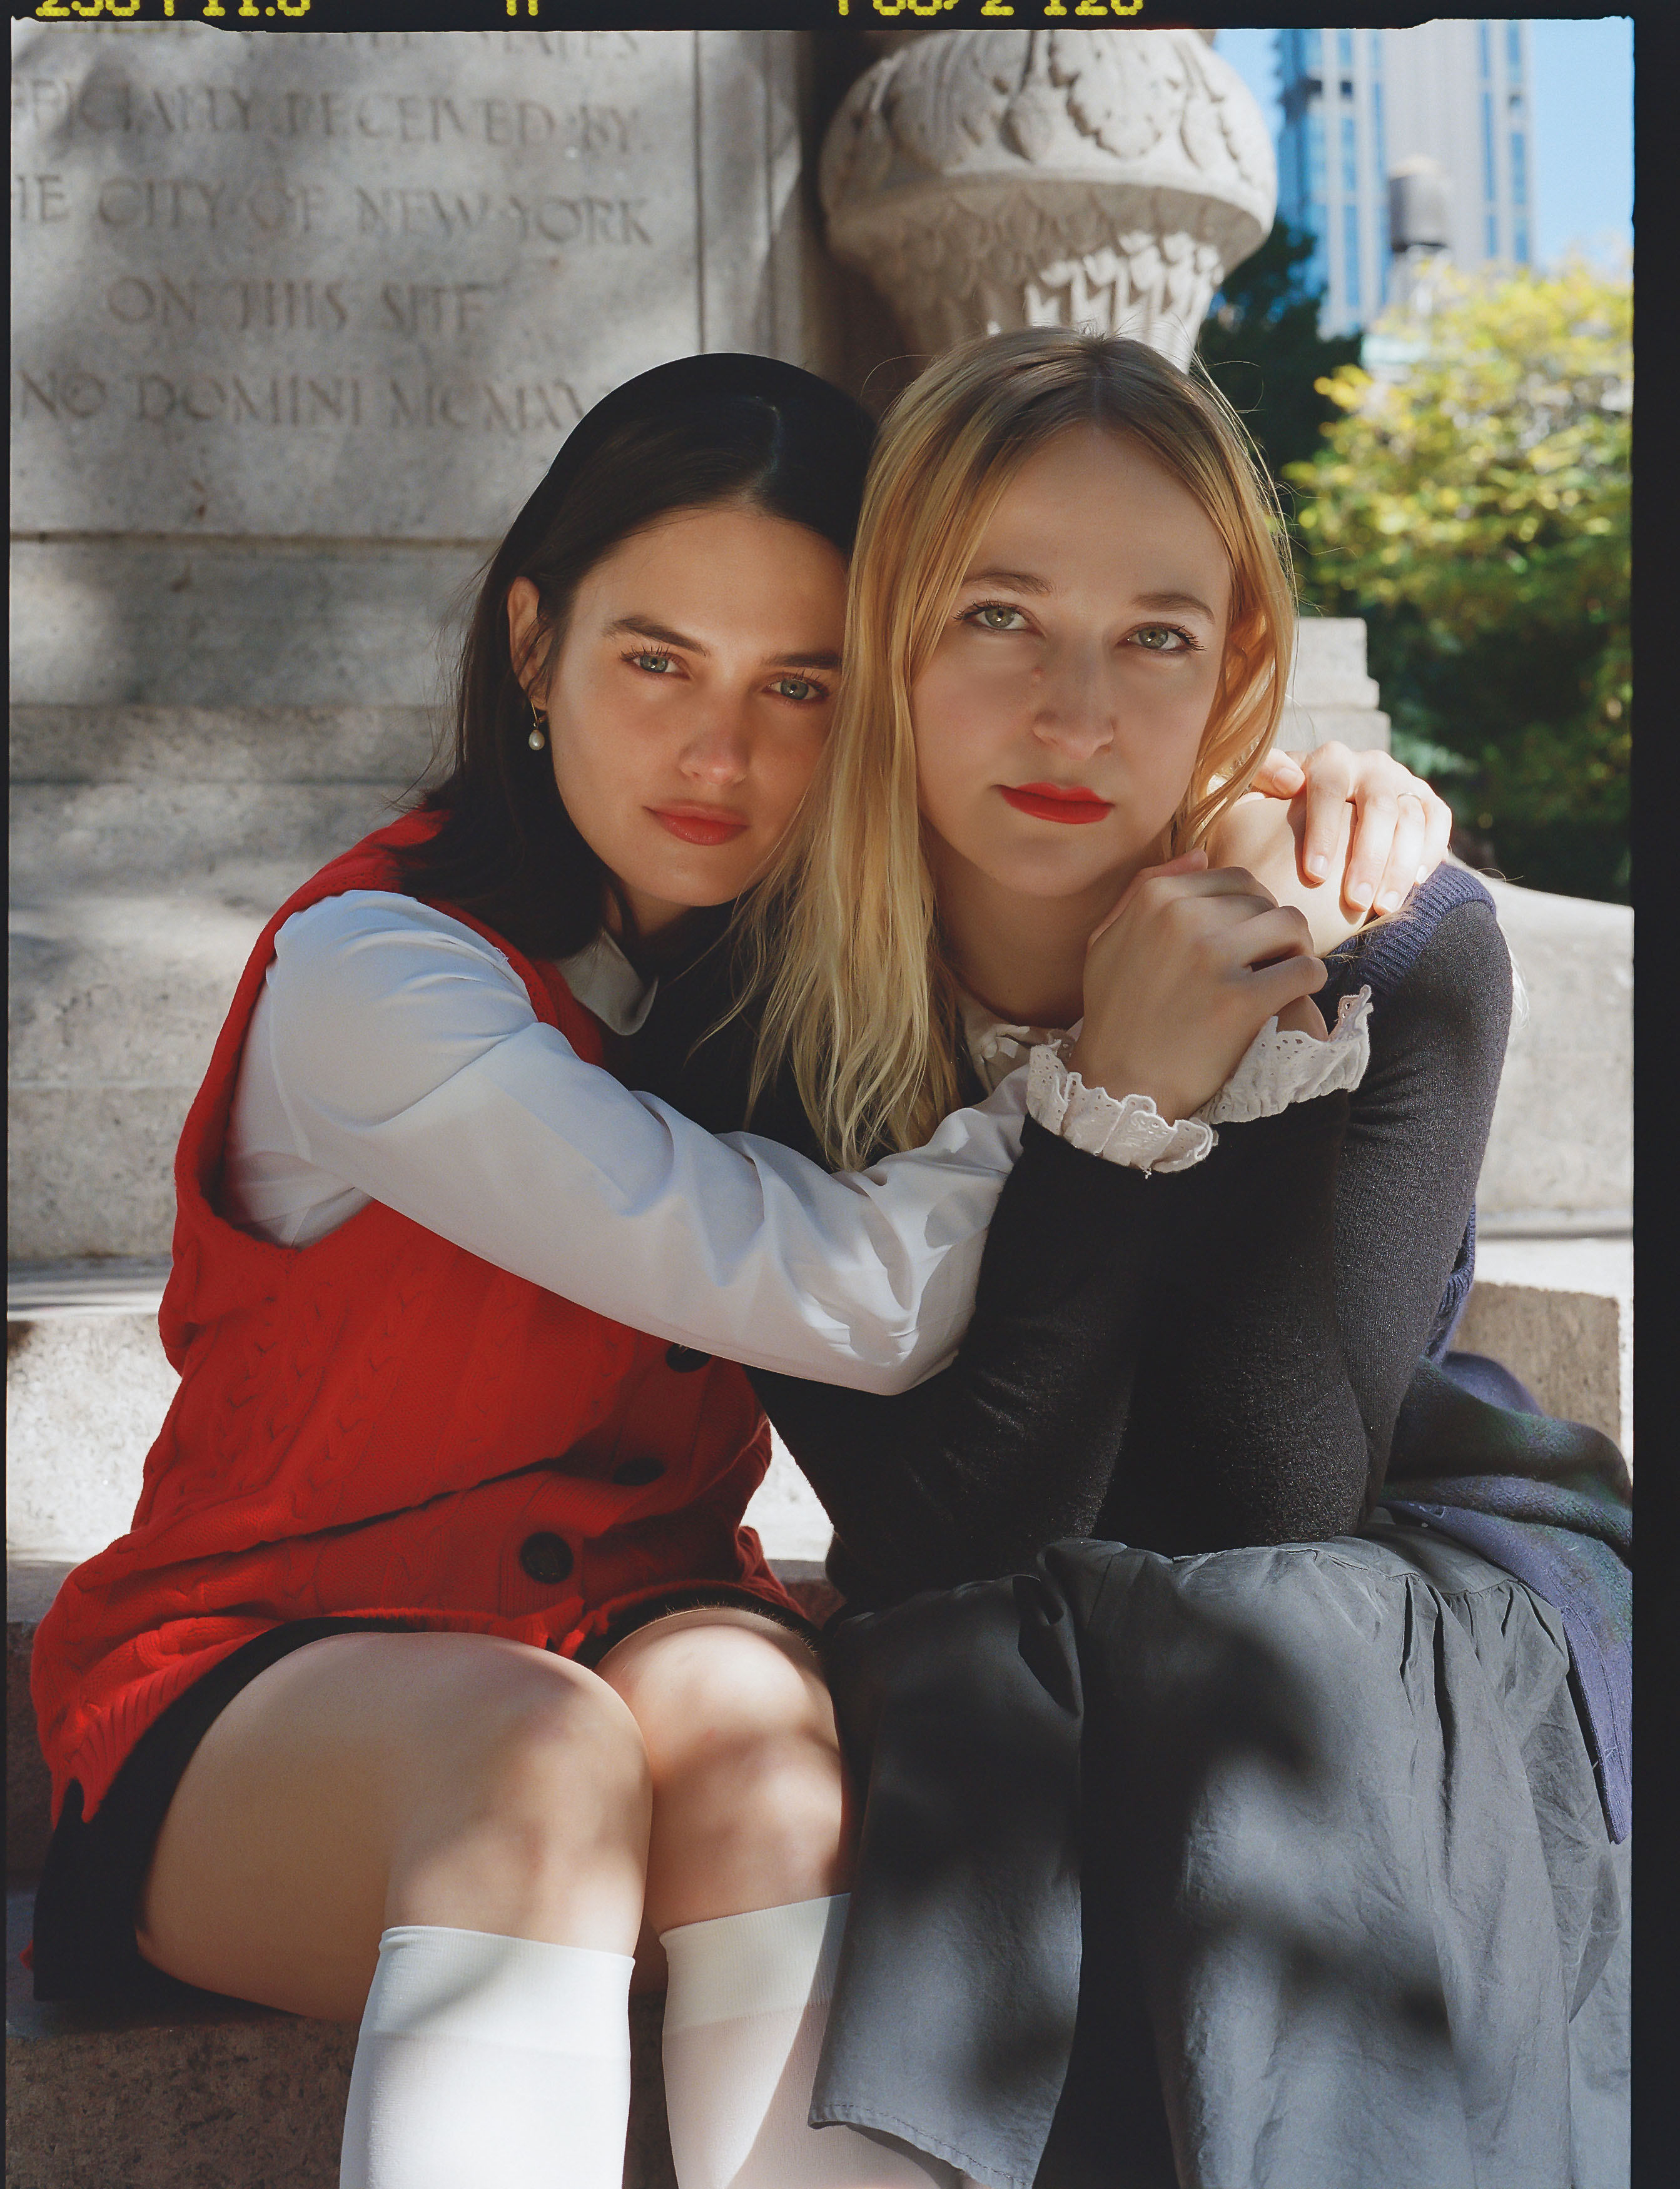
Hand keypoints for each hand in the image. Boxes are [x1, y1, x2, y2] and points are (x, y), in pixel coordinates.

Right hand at [1069, 850, 1325, 1122]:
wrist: (1119, 1085)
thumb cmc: (1114, 1014)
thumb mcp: (1106, 941)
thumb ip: (1144, 889)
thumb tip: (1201, 853)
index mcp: (1154, 898)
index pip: (1233, 877)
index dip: (1249, 906)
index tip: (1246, 937)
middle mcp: (1183, 918)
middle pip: (1264, 901)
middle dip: (1272, 928)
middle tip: (1269, 959)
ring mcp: (1213, 958)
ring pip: (1291, 927)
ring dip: (1296, 948)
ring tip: (1285, 972)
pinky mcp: (1241, 1000)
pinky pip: (1304, 970)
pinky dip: (1308, 980)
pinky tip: (1294, 994)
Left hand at [1248, 742, 1452, 919]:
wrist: (1316, 820)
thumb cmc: (1275, 815)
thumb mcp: (1254, 794)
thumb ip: (1258, 776)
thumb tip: (1289, 780)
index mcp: (1328, 761)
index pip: (1329, 788)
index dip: (1324, 829)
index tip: (1313, 873)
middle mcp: (1369, 766)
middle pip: (1378, 807)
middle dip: (1368, 857)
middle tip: (1356, 900)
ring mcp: (1401, 782)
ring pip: (1411, 818)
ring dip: (1399, 865)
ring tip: (1382, 907)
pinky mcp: (1425, 800)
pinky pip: (1437, 821)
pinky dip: (1430, 850)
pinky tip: (1414, 884)